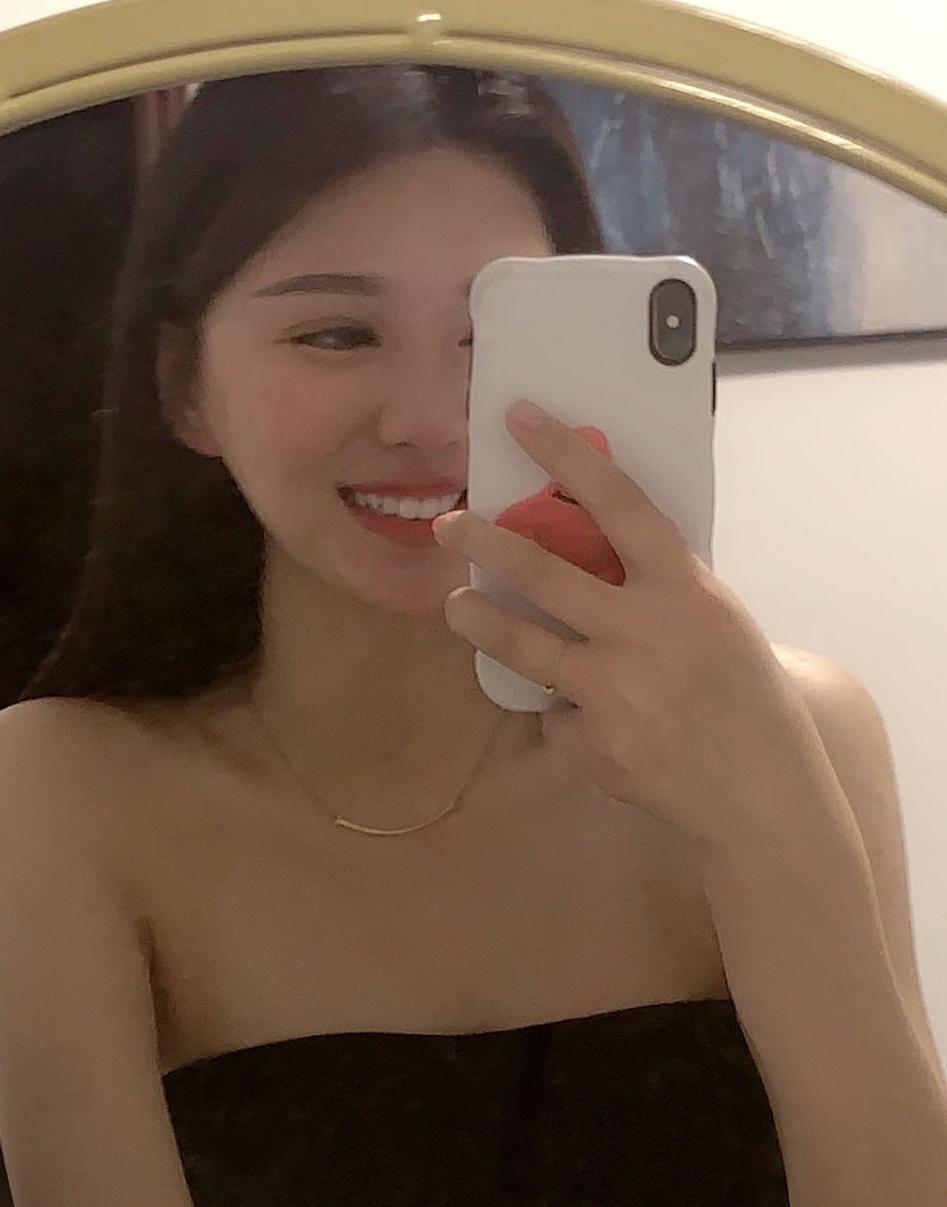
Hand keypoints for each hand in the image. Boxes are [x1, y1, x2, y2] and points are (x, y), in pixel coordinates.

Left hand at [433, 403, 825, 860]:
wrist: (758, 788)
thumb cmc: (740, 693)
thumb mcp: (715, 619)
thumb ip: (659, 584)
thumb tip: (592, 539)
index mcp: (683, 589)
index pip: (618, 504)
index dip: (567, 456)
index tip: (521, 418)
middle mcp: (644, 632)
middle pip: (545, 574)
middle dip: (486, 544)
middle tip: (448, 525)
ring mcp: (614, 691)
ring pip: (522, 645)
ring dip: (479, 621)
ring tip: (457, 606)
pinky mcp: (592, 743)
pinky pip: (553, 714)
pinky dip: (561, 713)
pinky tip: (587, 720)